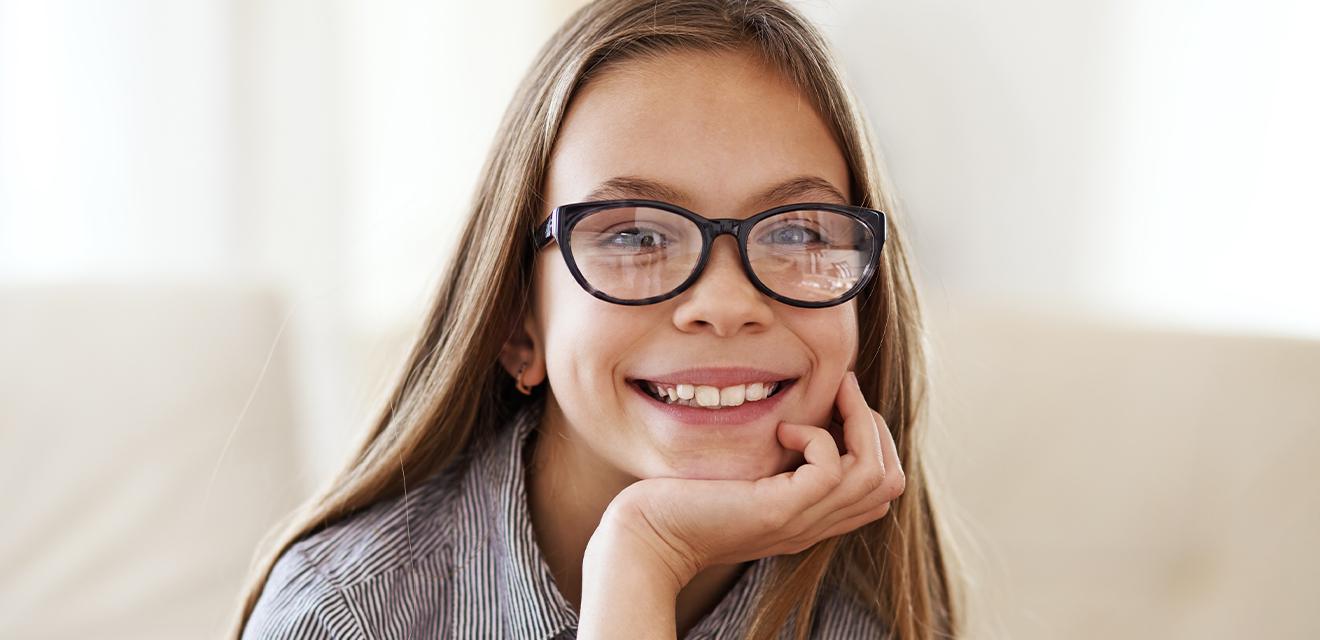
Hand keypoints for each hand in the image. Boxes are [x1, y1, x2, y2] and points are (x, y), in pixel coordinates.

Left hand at [592, 371, 904, 590]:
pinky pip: (831, 471)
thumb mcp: (745, 476)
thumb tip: (798, 414)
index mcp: (811, 517)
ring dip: (859, 422)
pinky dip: (818, 437)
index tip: (841, 400)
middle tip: (842, 388)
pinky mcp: (779, 511)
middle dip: (875, 425)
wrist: (647, 536)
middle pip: (890, 481)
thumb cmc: (683, 499)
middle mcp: (814, 523)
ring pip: (875, 476)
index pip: (881, 488)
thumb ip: (777, 459)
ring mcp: (800, 520)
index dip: (874, 439)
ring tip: (829, 394)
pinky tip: (784, 427)